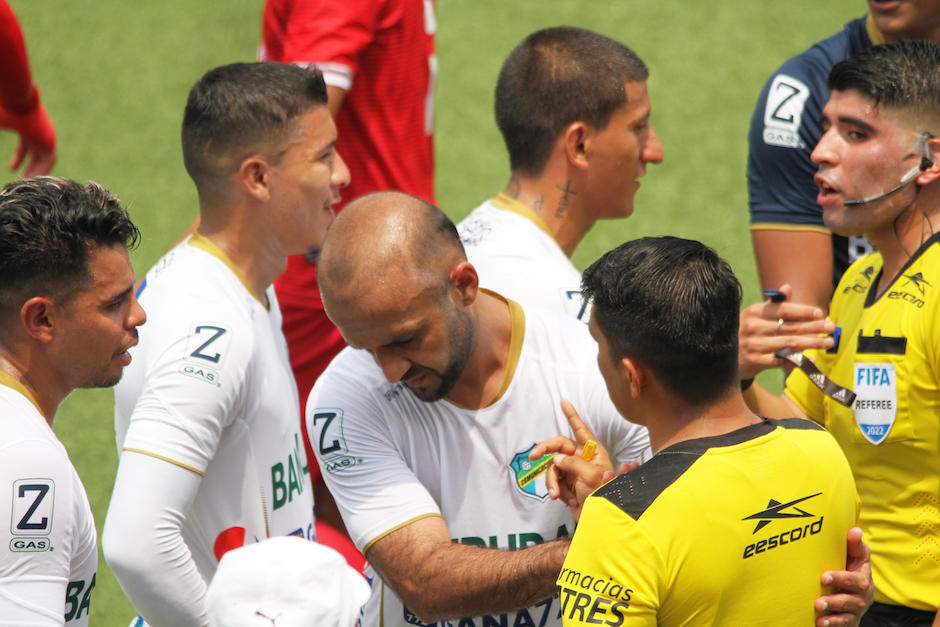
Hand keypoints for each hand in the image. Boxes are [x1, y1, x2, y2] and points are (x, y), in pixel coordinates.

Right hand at [0, 95, 55, 176]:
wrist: (17, 100)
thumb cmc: (3, 110)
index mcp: (27, 127)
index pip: (26, 146)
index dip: (19, 158)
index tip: (13, 169)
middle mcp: (38, 132)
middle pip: (37, 154)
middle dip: (30, 167)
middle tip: (23, 180)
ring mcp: (46, 136)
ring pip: (44, 158)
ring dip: (37, 170)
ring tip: (28, 182)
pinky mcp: (50, 140)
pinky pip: (49, 159)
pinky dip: (43, 169)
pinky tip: (34, 179)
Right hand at [529, 399, 613, 519]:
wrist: (598, 521)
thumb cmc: (602, 496)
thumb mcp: (590, 476)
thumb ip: (573, 463)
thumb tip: (557, 460)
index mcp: (593, 452)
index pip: (581, 429)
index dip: (572, 414)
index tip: (564, 401)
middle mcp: (583, 458)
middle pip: (558, 446)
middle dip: (545, 450)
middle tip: (534, 456)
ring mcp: (574, 471)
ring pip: (553, 467)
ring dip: (553, 482)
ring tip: (558, 496)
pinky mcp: (567, 484)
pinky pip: (554, 481)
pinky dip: (557, 491)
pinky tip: (567, 501)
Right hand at [739, 284, 834, 378]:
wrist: (724, 356)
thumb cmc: (745, 332)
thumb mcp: (754, 316)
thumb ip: (773, 304)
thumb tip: (788, 287)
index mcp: (754, 312)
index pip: (782, 309)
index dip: (802, 311)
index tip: (819, 313)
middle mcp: (752, 326)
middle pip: (789, 326)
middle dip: (813, 327)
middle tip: (831, 327)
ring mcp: (753, 344)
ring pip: (788, 343)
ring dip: (811, 343)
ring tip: (827, 342)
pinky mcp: (754, 361)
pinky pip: (781, 360)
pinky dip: (798, 360)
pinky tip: (812, 359)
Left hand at [814, 527, 872, 626]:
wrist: (856, 595)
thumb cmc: (852, 570)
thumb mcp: (856, 558)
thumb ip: (855, 545)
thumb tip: (855, 530)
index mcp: (863, 579)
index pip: (854, 579)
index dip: (840, 578)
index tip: (823, 577)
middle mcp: (862, 597)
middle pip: (850, 600)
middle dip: (835, 600)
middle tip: (819, 601)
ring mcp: (856, 611)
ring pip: (846, 615)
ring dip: (832, 615)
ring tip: (818, 611)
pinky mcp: (850, 622)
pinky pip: (843, 625)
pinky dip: (833, 625)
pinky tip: (820, 623)